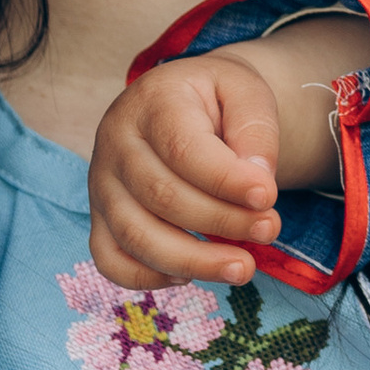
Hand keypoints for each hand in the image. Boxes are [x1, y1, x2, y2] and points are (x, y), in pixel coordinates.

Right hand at [86, 15, 369, 286]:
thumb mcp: (246, 92)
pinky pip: (109, 259)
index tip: (267, 197)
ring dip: (193, 261)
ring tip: (242, 268)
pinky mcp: (100, 216)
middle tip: (269, 230)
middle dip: (222, 221)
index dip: (226, 181)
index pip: (183, 150)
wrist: (180, 98)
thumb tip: (258, 186)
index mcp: (153, 101)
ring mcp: (102, 183)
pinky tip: (190, 276)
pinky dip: (147, 278)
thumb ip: (256, 132)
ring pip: (135, 235)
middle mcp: (116, 141)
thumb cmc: (216, 98)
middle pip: (162, 196)